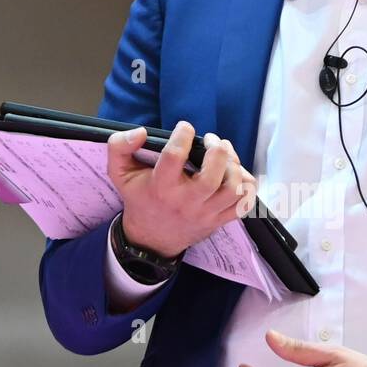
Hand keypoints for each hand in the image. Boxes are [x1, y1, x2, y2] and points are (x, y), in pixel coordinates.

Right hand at [107, 120, 256, 258]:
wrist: (152, 238)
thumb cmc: (140, 198)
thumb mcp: (120, 173)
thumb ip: (120, 146)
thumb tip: (141, 132)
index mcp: (161, 187)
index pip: (175, 156)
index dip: (183, 135)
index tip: (184, 127)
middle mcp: (185, 202)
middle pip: (212, 177)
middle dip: (218, 151)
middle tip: (212, 140)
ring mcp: (205, 213)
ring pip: (233, 190)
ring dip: (235, 167)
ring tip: (226, 155)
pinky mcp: (219, 220)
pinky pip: (244, 205)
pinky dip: (247, 186)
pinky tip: (236, 174)